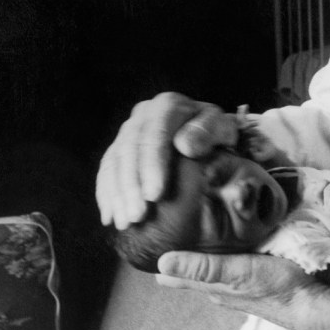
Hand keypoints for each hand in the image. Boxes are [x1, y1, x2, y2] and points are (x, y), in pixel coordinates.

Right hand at [95, 92, 239, 228]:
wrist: (210, 137)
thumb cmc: (220, 137)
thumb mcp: (224, 131)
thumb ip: (209, 133)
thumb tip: (184, 145)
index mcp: (170, 105)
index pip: (155, 134)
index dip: (152, 164)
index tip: (155, 195)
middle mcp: (144, 114)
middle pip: (129, 149)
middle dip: (131, 185)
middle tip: (138, 216)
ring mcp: (129, 130)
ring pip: (114, 161)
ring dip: (117, 194)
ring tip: (125, 223)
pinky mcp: (119, 147)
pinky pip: (106, 171)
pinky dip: (107, 195)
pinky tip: (111, 218)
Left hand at [156, 251, 325, 329]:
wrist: (310, 302)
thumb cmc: (276, 286)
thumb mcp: (237, 272)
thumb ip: (203, 267)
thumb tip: (163, 263)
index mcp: (214, 285)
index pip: (178, 277)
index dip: (162, 266)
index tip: (146, 252)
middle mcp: (223, 288)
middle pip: (193, 274)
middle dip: (179, 259)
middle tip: (166, 241)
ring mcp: (240, 286)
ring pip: (213, 270)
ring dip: (202, 257)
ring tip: (191, 244)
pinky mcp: (257, 279)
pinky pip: (232, 265)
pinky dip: (225, 256)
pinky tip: (230, 249)